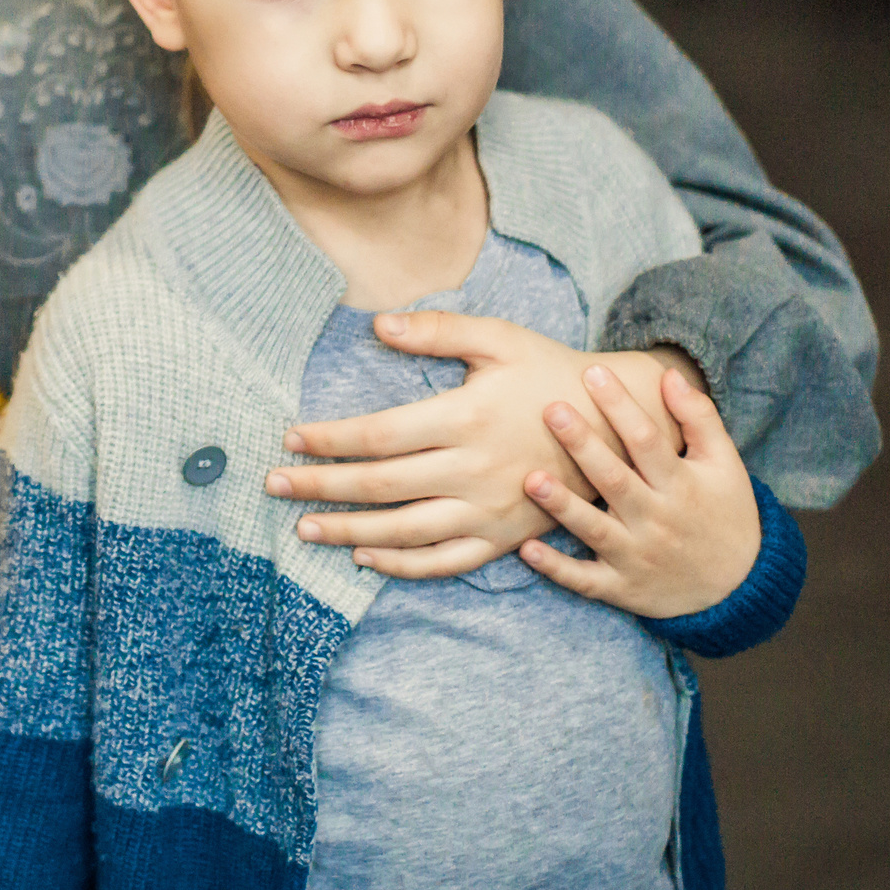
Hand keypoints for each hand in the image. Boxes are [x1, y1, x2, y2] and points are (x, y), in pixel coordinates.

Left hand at [265, 313, 687, 580]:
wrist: (616, 425)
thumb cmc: (548, 372)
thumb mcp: (499, 337)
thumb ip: (437, 330)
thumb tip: (376, 325)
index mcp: (466, 418)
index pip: (379, 436)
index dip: (331, 441)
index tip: (290, 439)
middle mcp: (473, 471)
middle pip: (381, 486)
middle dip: (322, 488)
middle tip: (273, 485)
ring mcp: (489, 511)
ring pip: (406, 531)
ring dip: (350, 532)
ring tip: (304, 529)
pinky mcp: (503, 537)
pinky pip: (446, 562)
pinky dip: (403, 565)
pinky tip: (365, 558)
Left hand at [518, 366, 760, 617]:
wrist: (740, 587)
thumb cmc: (725, 512)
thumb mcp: (724, 463)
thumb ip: (699, 417)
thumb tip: (670, 374)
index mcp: (681, 486)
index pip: (648, 440)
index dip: (621, 405)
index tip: (593, 372)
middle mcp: (657, 521)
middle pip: (615, 479)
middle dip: (582, 445)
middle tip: (551, 410)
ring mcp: (637, 557)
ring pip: (594, 529)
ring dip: (562, 506)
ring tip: (532, 479)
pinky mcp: (621, 588)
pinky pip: (585, 580)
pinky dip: (557, 568)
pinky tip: (527, 549)